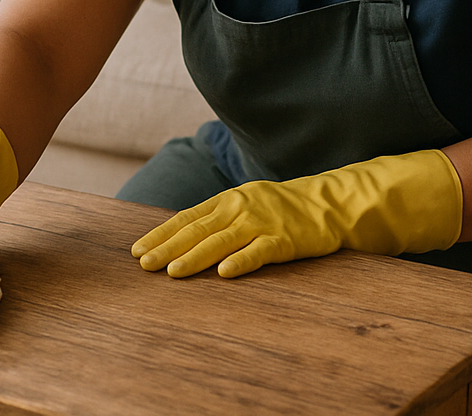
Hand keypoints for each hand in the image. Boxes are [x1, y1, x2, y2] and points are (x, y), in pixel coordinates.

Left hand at [131, 149, 461, 278]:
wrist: (334, 203)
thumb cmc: (287, 208)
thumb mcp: (250, 203)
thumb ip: (220, 217)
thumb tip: (183, 235)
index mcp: (231, 199)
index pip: (188, 217)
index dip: (162, 234)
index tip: (138, 250)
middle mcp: (243, 207)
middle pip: (198, 229)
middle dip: (167, 247)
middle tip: (143, 264)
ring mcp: (264, 222)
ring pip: (221, 240)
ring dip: (194, 256)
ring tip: (172, 273)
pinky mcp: (286, 239)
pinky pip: (260, 252)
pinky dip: (241, 261)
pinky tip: (223, 273)